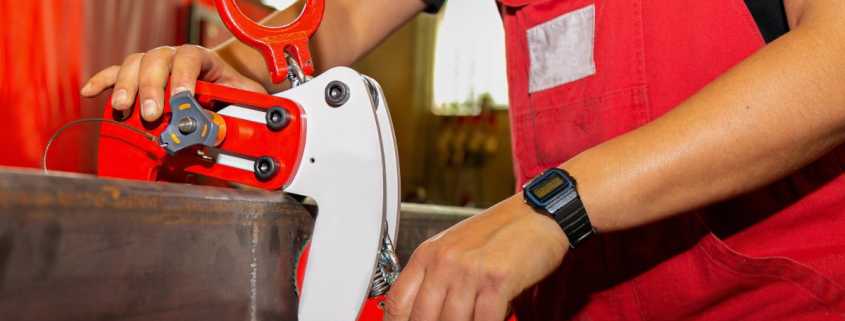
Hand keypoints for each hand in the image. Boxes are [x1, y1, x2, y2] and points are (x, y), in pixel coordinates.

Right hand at [80, 45, 265, 121]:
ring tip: (122, 109)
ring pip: (135, 64)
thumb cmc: (235, 92)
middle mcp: (174, 56)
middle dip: (151, 88)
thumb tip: (242, 128)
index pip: (189, 58)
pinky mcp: (139, 76)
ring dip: (126, 85)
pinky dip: (103, 81)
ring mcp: (154, 64)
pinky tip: (90, 92)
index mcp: (201, 58)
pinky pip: (117, 72)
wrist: (225, 84)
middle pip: (157, 60)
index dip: (183, 77)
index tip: (181, 100)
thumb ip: (244, 110)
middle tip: (151, 114)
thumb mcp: (245, 99)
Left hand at [384, 195, 568, 320]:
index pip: (397, 303)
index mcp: (429, 255)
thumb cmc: (502, 232)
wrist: (539, 213)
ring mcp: (469, 271)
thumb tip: (423, 312)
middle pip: (422, 318)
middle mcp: (444, 261)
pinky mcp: (497, 280)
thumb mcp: (457, 250)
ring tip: (474, 319)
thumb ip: (436, 279)